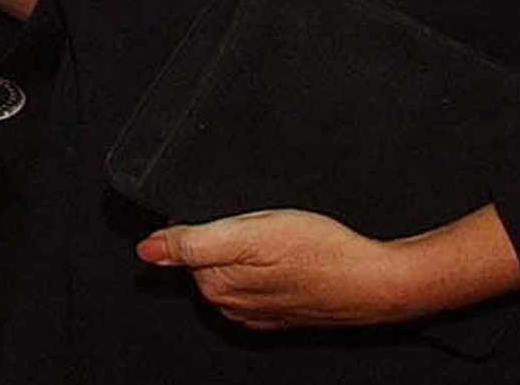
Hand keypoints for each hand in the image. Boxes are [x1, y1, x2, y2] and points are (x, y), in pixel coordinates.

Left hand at [137, 208, 409, 329]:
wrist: (373, 280)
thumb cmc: (318, 250)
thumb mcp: (250, 234)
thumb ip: (193, 243)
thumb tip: (146, 251)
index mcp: (216, 286)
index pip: (185, 243)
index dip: (206, 216)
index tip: (234, 210)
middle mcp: (231, 304)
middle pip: (206, 253)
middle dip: (225, 230)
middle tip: (262, 218)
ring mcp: (256, 310)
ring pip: (232, 264)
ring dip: (244, 245)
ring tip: (276, 233)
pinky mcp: (279, 309)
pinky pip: (256, 278)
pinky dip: (263, 262)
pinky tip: (285, 252)